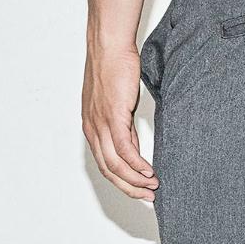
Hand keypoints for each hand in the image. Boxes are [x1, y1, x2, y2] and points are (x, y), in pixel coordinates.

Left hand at [82, 45, 158, 199]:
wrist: (108, 46)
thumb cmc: (114, 68)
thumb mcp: (118, 105)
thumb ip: (124, 129)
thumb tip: (134, 149)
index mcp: (92, 128)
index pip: (105, 165)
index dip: (122, 182)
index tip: (139, 190)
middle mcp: (92, 129)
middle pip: (109, 171)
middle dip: (129, 188)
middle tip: (147, 198)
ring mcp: (101, 124)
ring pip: (116, 165)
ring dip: (135, 180)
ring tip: (153, 188)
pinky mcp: (113, 117)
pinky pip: (125, 149)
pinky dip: (137, 164)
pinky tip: (149, 172)